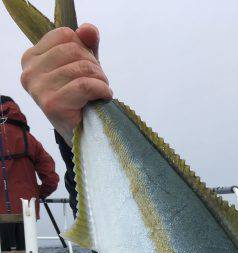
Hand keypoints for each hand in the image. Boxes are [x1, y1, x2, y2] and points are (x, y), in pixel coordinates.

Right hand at [20, 23, 112, 145]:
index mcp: (31, 58)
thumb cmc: (80, 99)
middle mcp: (29, 72)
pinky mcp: (52, 104)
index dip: (84, 48)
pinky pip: (85, 85)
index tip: (89, 68)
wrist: (81, 134)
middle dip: (95, 65)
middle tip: (99, 82)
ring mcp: (38, 88)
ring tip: (102, 91)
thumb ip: (86, 45)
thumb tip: (88, 30)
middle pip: (74, 50)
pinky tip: (105, 97)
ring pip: (81, 68)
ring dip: (101, 79)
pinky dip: (101, 89)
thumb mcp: (83, 66)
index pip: (64, 35)